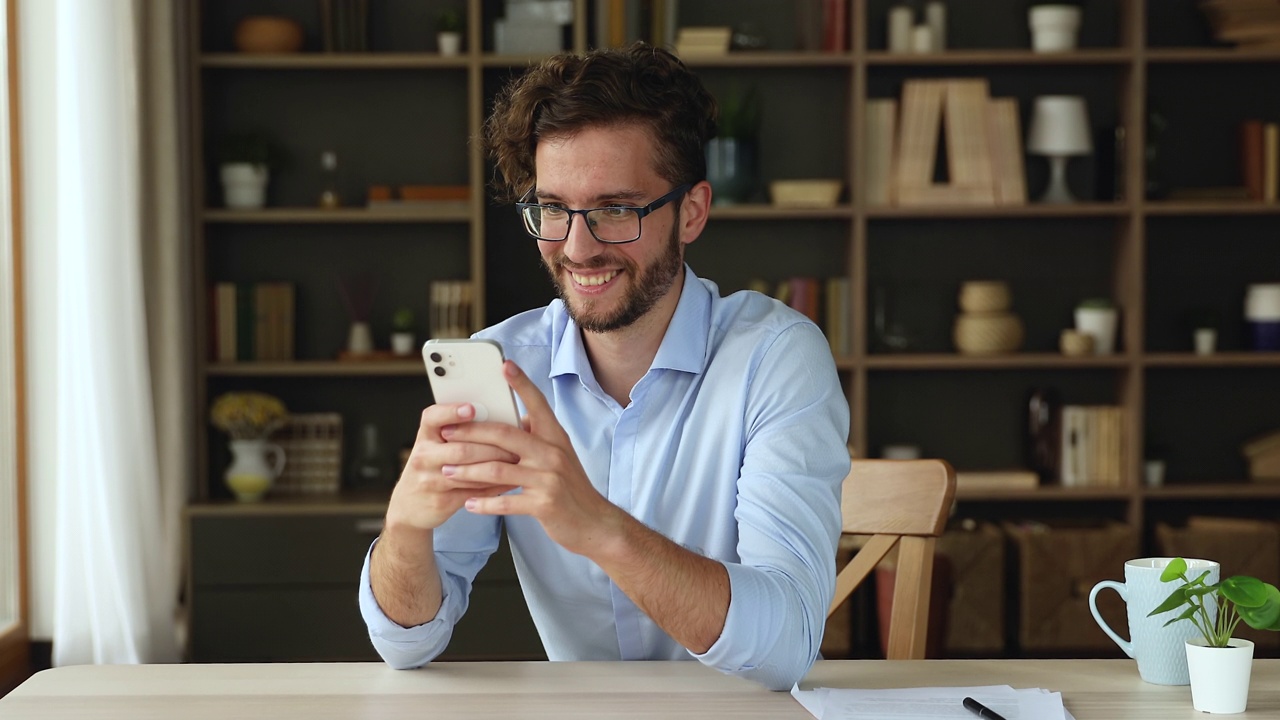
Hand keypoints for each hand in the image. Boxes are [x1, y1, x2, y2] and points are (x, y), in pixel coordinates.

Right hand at [385, 402, 519, 532]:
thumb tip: (500, 417)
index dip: (451, 412)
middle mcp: (423, 456)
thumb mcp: (435, 445)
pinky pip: (474, 493)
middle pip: (461, 448)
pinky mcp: (442, 501)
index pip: (433, 417)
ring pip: (470, 472)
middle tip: (516, 443)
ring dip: (497, 467)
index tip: (472, 408)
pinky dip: (495, 487)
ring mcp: (431, 481)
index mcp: (425, 436)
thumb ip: (458, 432)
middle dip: (493, 446)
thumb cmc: (432, 466)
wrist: (410, 506)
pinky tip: (511, 481)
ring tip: (518, 461)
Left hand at [442, 361, 622, 556]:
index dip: (521, 384)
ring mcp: (548, 479)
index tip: (504, 365)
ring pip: (498, 470)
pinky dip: (484, 503)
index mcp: (555, 438)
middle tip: (446, 432)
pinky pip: (506, 501)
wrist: (595, 523)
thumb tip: (518, 418)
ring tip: (447, 470)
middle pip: (505, 436)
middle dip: (471, 432)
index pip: (537, 404)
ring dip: (468, 471)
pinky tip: (468, 503)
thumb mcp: (561, 455)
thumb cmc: (572, 488)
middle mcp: (552, 454)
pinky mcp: (543, 504)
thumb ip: (539, 437)